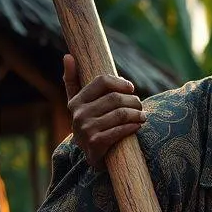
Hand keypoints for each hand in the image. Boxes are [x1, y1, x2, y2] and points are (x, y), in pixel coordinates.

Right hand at [63, 53, 145, 170]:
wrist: (92, 155)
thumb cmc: (90, 123)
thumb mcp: (78, 104)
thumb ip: (73, 81)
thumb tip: (68, 56)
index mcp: (76, 101)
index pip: (102, 81)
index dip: (120, 83)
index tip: (131, 88)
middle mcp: (79, 114)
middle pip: (115, 99)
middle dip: (133, 101)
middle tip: (140, 105)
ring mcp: (86, 129)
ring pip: (120, 114)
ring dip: (137, 114)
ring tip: (143, 116)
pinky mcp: (95, 143)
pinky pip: (119, 131)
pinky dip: (132, 127)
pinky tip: (138, 126)